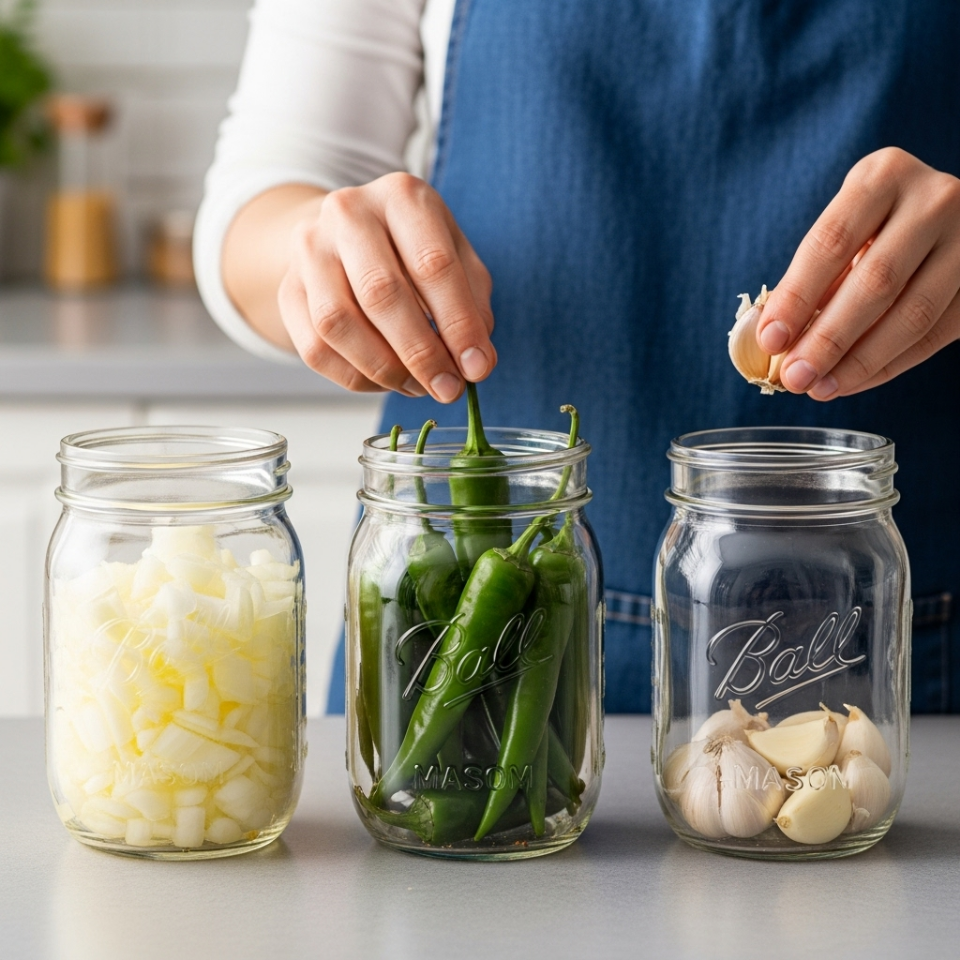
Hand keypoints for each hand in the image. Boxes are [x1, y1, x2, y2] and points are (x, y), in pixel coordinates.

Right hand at [278, 173, 494, 400]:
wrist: (346, 234)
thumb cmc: (412, 249)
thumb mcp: (455, 257)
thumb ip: (473, 305)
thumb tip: (476, 363)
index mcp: (401, 196)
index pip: (432, 264)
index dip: (458, 323)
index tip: (477, 368)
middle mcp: (348, 213)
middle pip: (381, 293)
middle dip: (421, 353)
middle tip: (448, 389)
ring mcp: (309, 250)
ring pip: (338, 324)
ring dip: (385, 370)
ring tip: (418, 386)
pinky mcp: (287, 289)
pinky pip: (315, 349)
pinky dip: (356, 377)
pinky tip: (386, 382)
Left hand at [757, 148, 959, 399]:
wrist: (947, 219)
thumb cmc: (876, 227)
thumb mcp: (843, 230)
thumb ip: (811, 277)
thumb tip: (771, 338)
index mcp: (883, 177)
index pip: (831, 242)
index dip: (798, 296)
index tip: (770, 339)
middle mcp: (934, 200)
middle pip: (876, 282)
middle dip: (828, 339)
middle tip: (795, 376)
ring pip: (912, 315)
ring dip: (859, 362)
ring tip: (820, 388)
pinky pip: (934, 336)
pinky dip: (887, 366)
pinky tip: (851, 381)